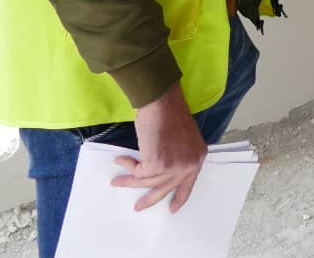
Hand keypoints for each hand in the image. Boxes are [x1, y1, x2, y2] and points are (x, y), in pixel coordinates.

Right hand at [110, 83, 208, 211]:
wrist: (162, 102)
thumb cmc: (169, 114)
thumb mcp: (181, 139)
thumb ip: (176, 155)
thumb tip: (158, 169)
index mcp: (197, 157)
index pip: (189, 183)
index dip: (179, 197)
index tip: (172, 209)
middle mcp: (189, 164)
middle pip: (166, 188)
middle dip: (150, 199)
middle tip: (138, 207)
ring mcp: (174, 166)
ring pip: (147, 182)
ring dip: (129, 181)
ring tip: (116, 182)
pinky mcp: (158, 164)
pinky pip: (138, 172)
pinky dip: (127, 166)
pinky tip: (120, 159)